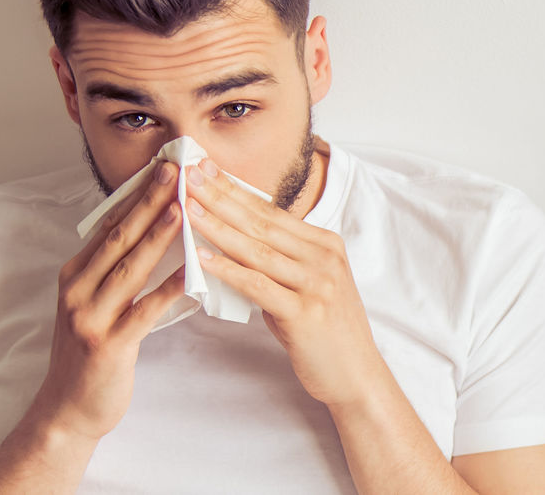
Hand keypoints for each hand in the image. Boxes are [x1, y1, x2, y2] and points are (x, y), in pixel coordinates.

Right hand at [29, 162, 187, 440]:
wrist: (68, 409)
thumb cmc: (91, 354)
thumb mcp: (94, 304)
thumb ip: (115, 272)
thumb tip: (149, 232)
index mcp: (74, 275)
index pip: (109, 225)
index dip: (136, 194)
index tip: (162, 167)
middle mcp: (77, 290)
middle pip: (118, 238)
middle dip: (148, 201)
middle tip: (175, 171)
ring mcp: (89, 317)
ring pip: (129, 269)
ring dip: (157, 236)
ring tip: (183, 208)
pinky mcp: (107, 345)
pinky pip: (143, 312)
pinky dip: (167, 291)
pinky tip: (190, 274)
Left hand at [182, 158, 388, 406]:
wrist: (356, 375)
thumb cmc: (326, 332)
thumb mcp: (307, 286)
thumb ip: (277, 263)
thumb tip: (233, 244)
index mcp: (326, 245)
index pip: (271, 211)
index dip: (235, 189)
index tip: (205, 168)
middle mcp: (324, 258)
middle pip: (262, 222)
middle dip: (221, 197)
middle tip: (188, 175)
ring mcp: (318, 284)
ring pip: (258, 249)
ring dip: (218, 227)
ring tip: (188, 209)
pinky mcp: (306, 312)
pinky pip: (258, 285)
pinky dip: (228, 270)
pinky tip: (202, 258)